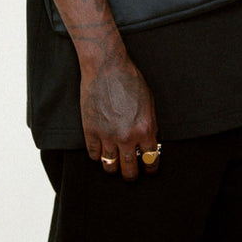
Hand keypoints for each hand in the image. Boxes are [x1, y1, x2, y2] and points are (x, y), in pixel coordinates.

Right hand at [81, 53, 159, 179]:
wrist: (106, 67)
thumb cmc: (130, 80)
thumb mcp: (149, 102)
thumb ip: (150, 125)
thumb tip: (150, 142)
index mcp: (145, 129)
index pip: (151, 160)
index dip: (151, 168)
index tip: (149, 170)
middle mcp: (127, 136)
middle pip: (130, 170)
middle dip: (132, 174)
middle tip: (131, 173)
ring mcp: (107, 135)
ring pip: (110, 166)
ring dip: (114, 167)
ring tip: (115, 164)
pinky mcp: (90, 131)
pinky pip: (94, 155)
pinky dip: (98, 155)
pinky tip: (101, 150)